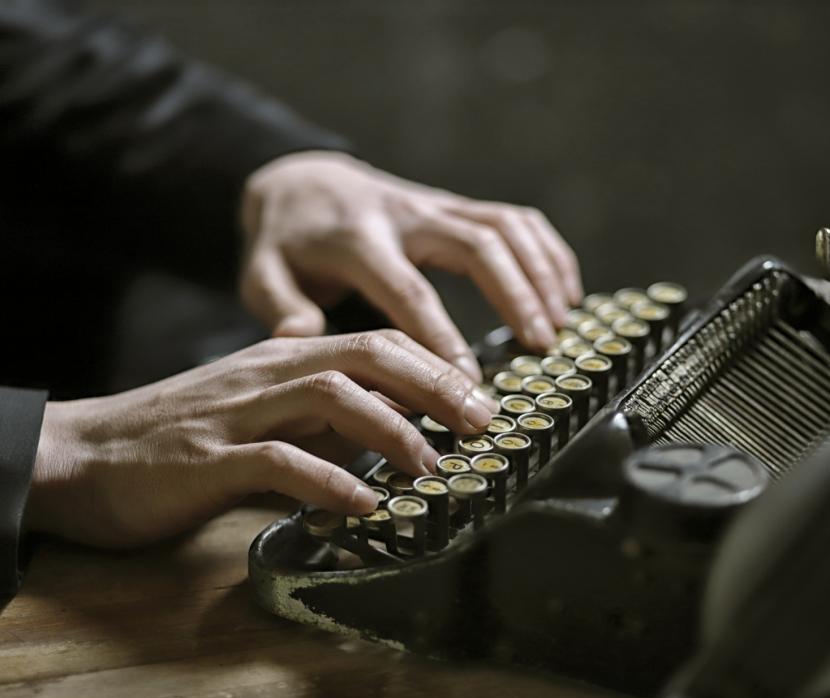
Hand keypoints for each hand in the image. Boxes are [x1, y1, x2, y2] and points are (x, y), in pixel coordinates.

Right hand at [22, 331, 496, 547]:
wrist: (77, 456)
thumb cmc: (177, 443)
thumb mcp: (261, 421)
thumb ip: (320, 424)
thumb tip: (394, 438)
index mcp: (283, 360)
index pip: (375, 343)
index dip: (436, 367)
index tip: (484, 401)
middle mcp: (267, 373)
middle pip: (368, 354)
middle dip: (436, 384)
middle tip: (485, 423)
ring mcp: (237, 413)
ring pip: (332, 396)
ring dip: (395, 431)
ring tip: (434, 468)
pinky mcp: (207, 458)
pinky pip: (280, 462)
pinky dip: (331, 483)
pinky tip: (366, 508)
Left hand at [239, 151, 582, 380]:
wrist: (301, 184)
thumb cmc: (286, 246)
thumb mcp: (261, 276)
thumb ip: (280, 309)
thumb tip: (304, 341)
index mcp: (356, 239)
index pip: (408, 289)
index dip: (441, 337)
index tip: (466, 382)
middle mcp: (404, 214)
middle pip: (475, 245)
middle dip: (514, 295)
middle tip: (541, 346)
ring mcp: (435, 205)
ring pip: (503, 225)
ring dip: (540, 272)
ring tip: (562, 325)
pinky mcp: (456, 205)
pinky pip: (514, 218)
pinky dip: (548, 251)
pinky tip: (568, 293)